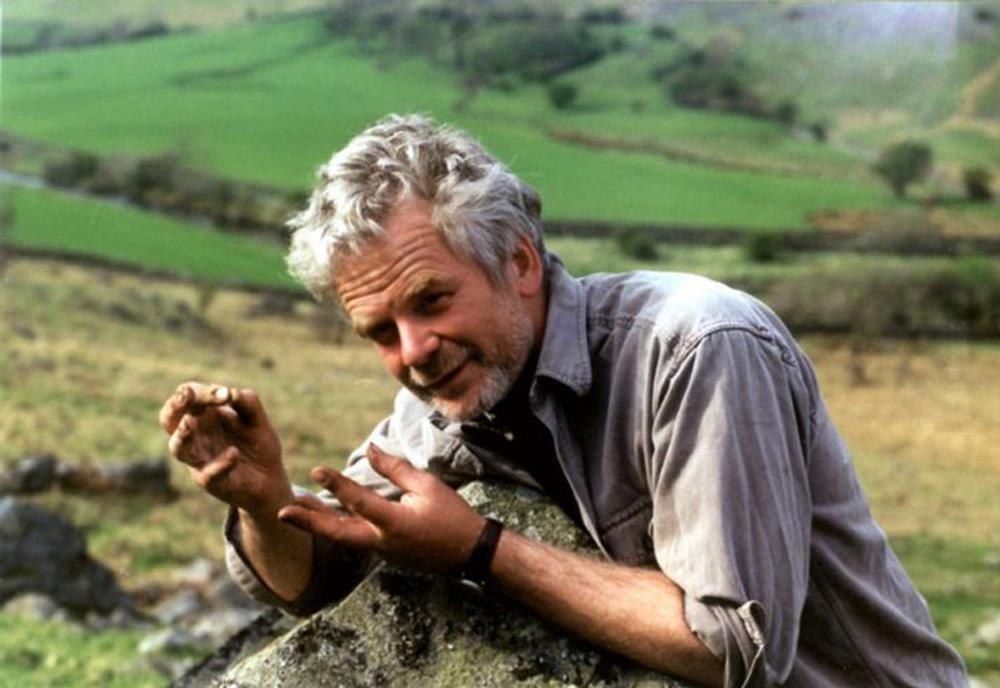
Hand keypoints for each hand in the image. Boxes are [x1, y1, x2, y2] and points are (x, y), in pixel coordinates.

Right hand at [158, 381, 289, 515]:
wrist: (270, 478)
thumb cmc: (257, 444)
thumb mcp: (256, 418)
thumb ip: (247, 401)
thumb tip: (230, 392)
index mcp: (204, 416)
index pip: (189, 396)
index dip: (202, 391)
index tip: (225, 395)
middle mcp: (196, 436)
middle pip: (169, 418)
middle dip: (174, 406)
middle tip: (186, 395)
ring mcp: (200, 459)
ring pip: (178, 448)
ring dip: (182, 435)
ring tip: (190, 423)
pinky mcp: (212, 482)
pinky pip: (208, 474)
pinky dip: (220, 463)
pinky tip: (233, 453)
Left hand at [277, 444, 485, 574]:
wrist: (469, 553)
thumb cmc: (452, 515)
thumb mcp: (427, 486)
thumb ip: (395, 469)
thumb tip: (369, 449)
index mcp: (394, 522)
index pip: (358, 501)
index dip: (337, 484)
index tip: (317, 469)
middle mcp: (382, 541)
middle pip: (337, 532)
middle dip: (308, 522)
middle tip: (282, 511)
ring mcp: (382, 551)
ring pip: (342, 537)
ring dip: (317, 524)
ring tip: (293, 511)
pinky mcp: (385, 554)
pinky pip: (355, 538)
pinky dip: (337, 527)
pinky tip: (323, 517)